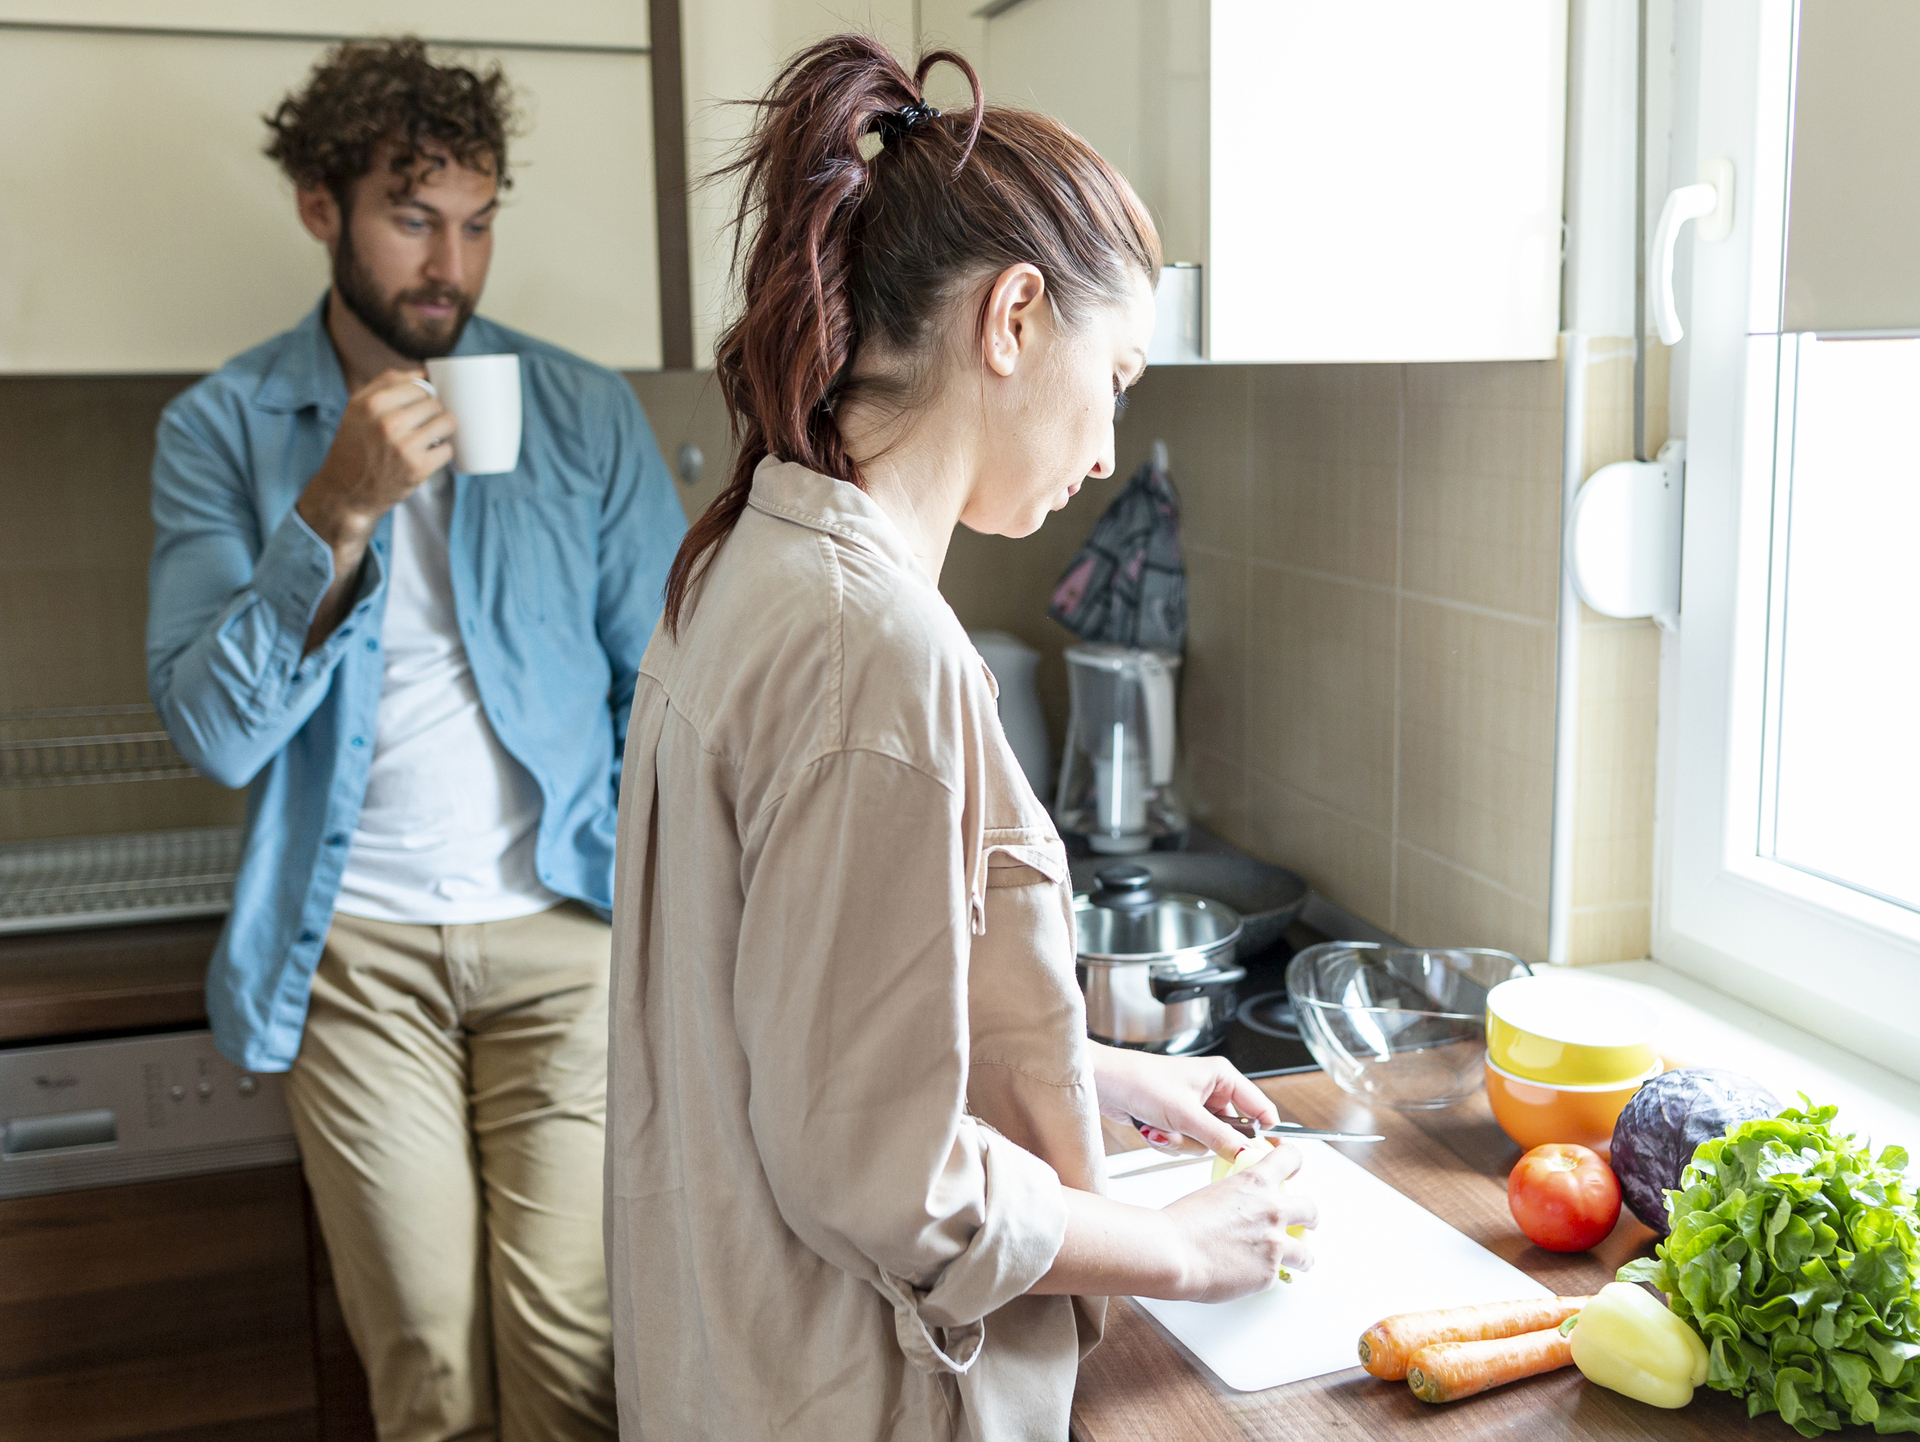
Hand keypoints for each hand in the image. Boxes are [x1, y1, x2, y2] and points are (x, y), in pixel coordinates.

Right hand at [297, 369, 454, 549]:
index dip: (421, 396)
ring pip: (446, 423)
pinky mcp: (418, 468)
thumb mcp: (357, 409)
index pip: (417, 386)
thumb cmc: (354, 446)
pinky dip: (441, 452)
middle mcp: (387, 423)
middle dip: (432, 414)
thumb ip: (386, 384)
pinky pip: (447, 449)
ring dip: (442, 431)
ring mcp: (404, 447)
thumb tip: (422, 371)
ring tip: (428, 438)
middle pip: (434, 404)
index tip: (417, 408)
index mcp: (371, 404)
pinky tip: (428, 456)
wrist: (346, 492)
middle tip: (421, 427)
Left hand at [1090, 1044, 1280, 1157]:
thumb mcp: (1185, 1113)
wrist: (1103, 1084)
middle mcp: (1211, 1092)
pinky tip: (1152, 1128)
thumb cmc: (1140, 1081)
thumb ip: (1219, 1137)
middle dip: (1203, 1139)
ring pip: (1205, 1143)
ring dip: (1181, 1141)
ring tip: (1161, 1125)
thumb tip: (1246, 1155)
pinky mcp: (1176, 1121)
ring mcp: (1193, 1109)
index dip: (1264, 1133)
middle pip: (1229, 1133)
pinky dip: (1168, 1141)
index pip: (1260, 1108)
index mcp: (1222, 1078)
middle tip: (1188, 1132)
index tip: (1263, 1156)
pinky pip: (1185, 1144)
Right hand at [1159, 1140, 1316, 1300]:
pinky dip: (1268, 1275)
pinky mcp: (1269, 1274)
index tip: (1294, 1166)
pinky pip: (1277, 1275)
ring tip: (1298, 1260)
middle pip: (1310, 1208)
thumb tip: (1240, 1211)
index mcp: (1255, 1183)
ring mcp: (1274, 1244)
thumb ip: (1236, 1198)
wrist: (1174, 1253)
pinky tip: (1256, 1275)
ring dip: (1302, 1255)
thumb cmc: (1180, 1225)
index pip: (1290, 1158)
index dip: (1294, 1160)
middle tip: (1307, 1220)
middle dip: (1310, 1216)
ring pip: (1305, 1252)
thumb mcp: (1213, 1194)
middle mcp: (1272, 1211)